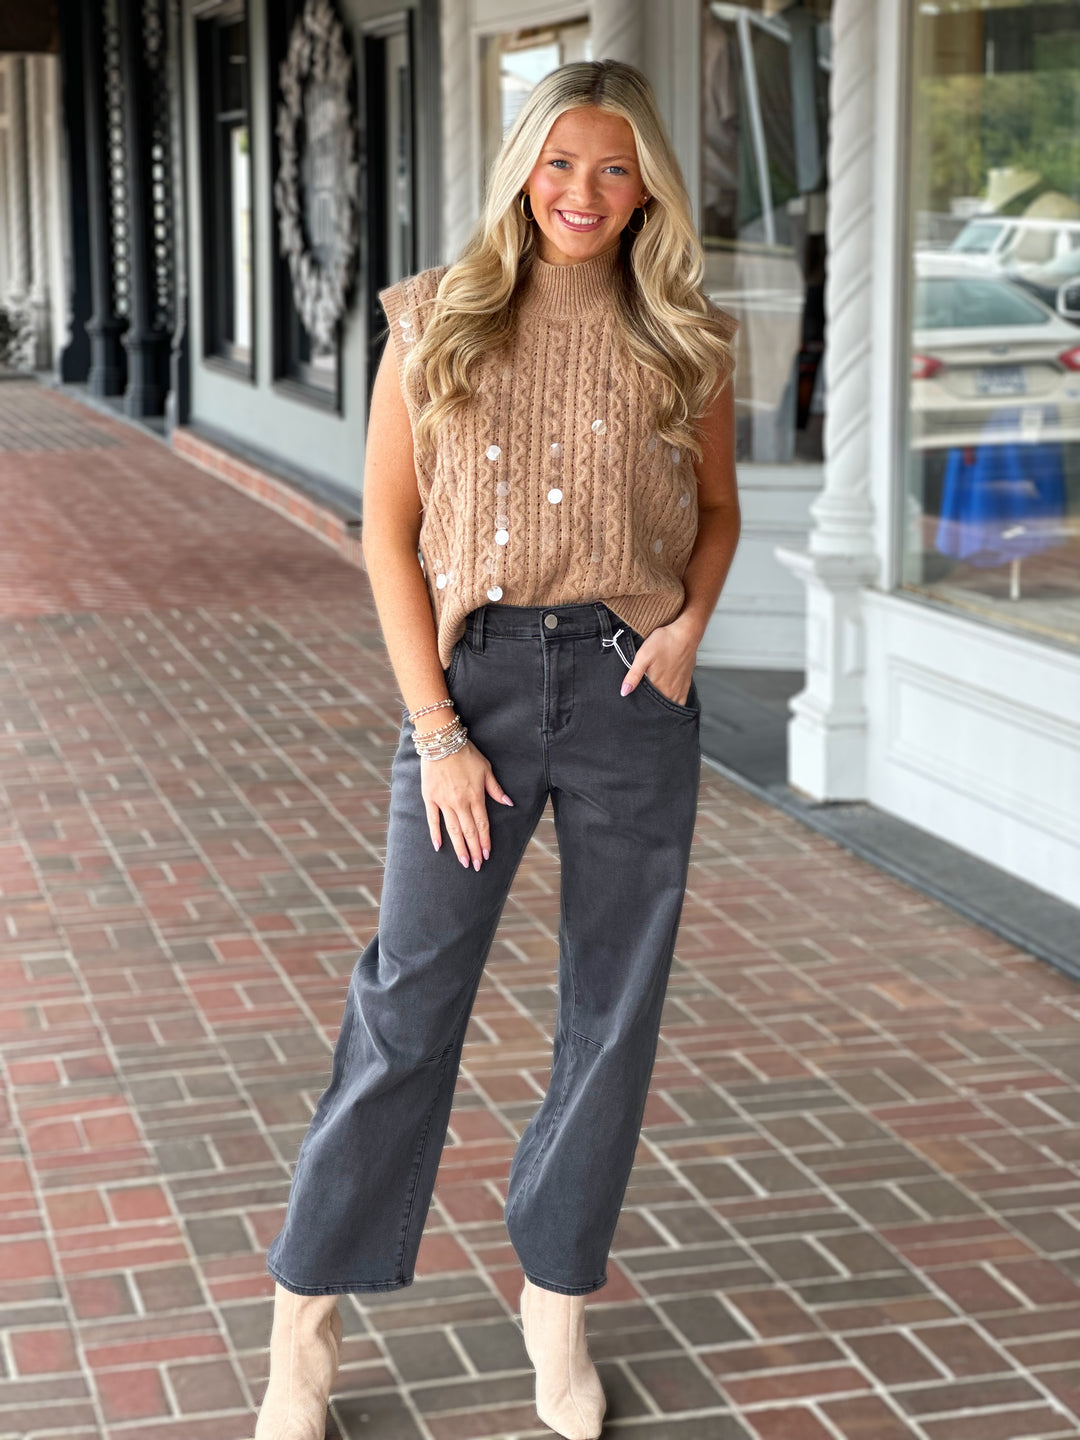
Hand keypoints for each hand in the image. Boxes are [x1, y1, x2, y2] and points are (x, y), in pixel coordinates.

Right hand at [421, 739, 513, 868]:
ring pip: (453, 830)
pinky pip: (433, 819)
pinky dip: (435, 834)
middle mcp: (460, 803)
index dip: (485, 841)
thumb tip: (509, 803)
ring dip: (459, 847)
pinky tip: (439, 847)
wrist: (441, 742)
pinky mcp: (430, 798)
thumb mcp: (486, 769)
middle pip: (469, 831)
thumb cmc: (466, 753)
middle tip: (476, 866)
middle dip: (474, 850)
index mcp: (476, 796)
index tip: (487, 855)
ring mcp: (443, 802)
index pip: (482, 824)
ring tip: (463, 862)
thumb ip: (496, 789)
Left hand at [619, 620, 698, 706]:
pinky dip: (673, 702)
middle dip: (650, 707)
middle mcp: (670, 691)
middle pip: (658, 706)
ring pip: (669, 704)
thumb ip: (633, 676)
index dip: (640, 705)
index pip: (647, 705)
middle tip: (644, 702)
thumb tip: (624, 692)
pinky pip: (680, 700)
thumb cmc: (665, 642)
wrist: (685, 634)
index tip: (635, 705)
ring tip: (654, 701)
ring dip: (662, 705)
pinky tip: (667, 697)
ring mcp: (679, 689)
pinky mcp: (686, 684)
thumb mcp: (643, 656)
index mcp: (658, 686)